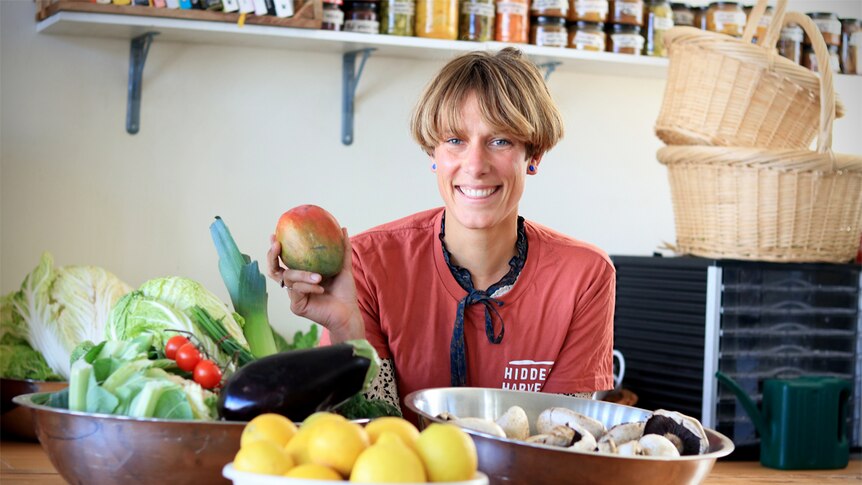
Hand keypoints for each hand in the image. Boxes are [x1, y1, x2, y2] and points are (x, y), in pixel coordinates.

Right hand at [267, 228, 364, 342]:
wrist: (348, 312)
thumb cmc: (345, 292)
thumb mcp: (343, 267)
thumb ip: (342, 249)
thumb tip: (343, 228)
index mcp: (302, 275)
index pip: (284, 261)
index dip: (276, 249)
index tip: (274, 235)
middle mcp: (295, 284)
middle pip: (274, 269)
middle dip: (272, 256)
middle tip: (277, 245)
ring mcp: (294, 295)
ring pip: (288, 278)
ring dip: (302, 275)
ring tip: (319, 276)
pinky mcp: (296, 306)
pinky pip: (296, 290)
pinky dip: (308, 286)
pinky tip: (320, 287)